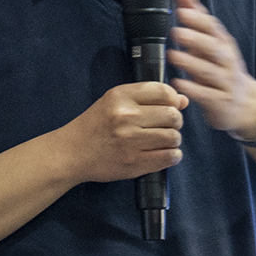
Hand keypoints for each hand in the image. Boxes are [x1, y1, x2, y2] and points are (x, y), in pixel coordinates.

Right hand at [60, 81, 186, 182]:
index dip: (173, 99)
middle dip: (175, 121)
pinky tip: (165, 154)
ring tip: (163, 141)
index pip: (164, 92)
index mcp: (121, 96)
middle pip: (173, 115)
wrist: (71, 153)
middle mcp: (126, 116)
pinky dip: (173, 156)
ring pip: (174, 137)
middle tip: (166, 126)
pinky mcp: (134, 163)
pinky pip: (169, 157)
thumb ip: (148, 98)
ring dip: (173, 140)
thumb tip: (183, 100)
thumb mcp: (115, 102)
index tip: (171, 106)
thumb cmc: (95, 126)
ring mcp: (130, 141)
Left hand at [167, 0, 255, 135]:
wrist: (248, 105)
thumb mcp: (215, 43)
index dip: (198, 19)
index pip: (214, 29)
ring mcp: (225, 83)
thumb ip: (198, 19)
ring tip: (173, 55)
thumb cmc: (225, 69)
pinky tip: (179, 83)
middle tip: (176, 31)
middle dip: (196, 39)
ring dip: (191, 62)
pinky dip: (193, 89)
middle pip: (214, 48)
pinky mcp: (221, 102)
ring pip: (209, 71)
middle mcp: (227, 62)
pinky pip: (207, 96)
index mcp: (224, 45)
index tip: (182, 10)